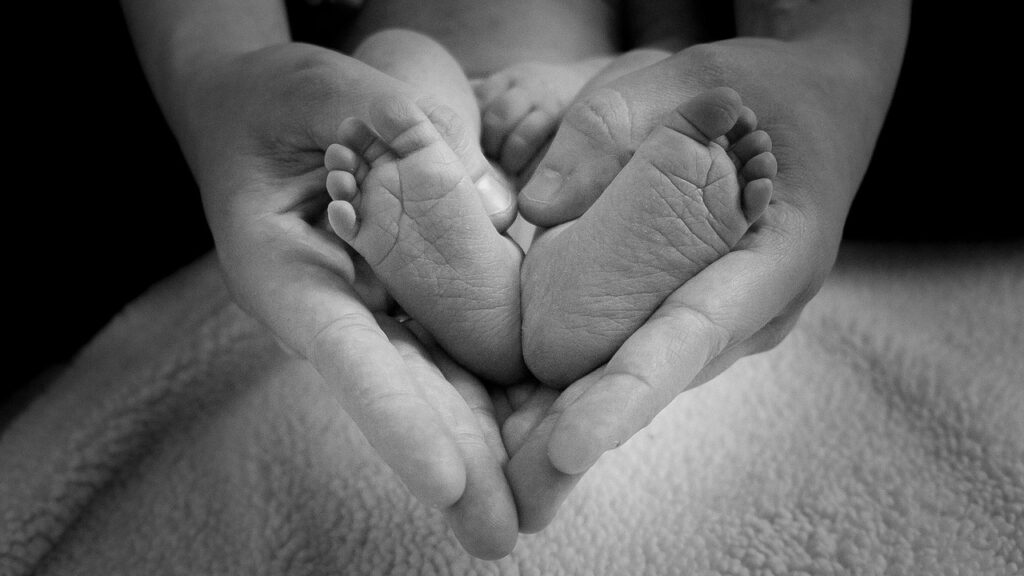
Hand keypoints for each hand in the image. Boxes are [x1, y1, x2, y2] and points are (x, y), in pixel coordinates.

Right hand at [180, 43, 519, 556]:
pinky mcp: (409, 300)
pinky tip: (535, 434)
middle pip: (399, 391)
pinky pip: (455, 347)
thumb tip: (453, 162)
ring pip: (432, 384)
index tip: (442, 479)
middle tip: (499, 534)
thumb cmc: (274, 102)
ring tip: (523, 514)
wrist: (263, 115)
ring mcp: (372, 311)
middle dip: (451, 462)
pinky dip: (491, 393)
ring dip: (477, 449)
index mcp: (289, 273)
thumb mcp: (310, 87)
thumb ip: (370, 113)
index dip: (392, 415)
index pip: (345, 351)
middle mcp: (334, 308)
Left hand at [509, 37, 899, 528]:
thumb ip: (617, 124)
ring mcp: (732, 318)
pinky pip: (642, 351)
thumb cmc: (768, 90)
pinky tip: (532, 415)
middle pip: (661, 378)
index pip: (695, 332)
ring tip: (507, 468)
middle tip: (514, 493)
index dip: (628, 395)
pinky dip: (589, 384)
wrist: (821, 104)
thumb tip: (538, 208)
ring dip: (578, 419)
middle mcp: (757, 307)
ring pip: (648, 375)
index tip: (570, 448)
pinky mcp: (699, 312)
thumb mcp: (700, 77)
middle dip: (585, 434)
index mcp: (778, 254)